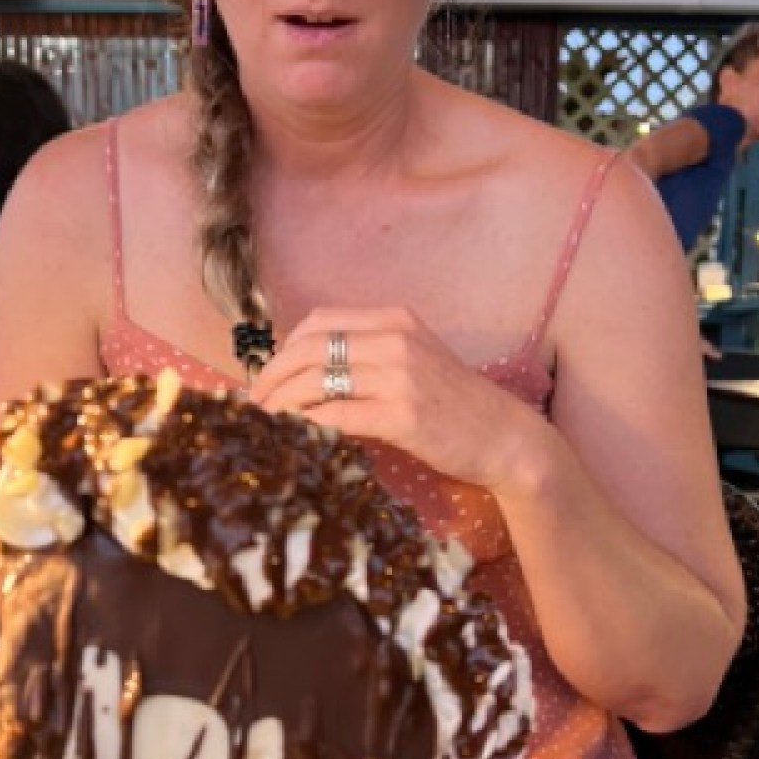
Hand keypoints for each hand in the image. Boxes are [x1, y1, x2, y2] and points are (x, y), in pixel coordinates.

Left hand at [248, 307, 542, 495]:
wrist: (505, 438)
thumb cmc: (455, 406)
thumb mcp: (414, 362)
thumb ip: (369, 357)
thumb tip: (308, 374)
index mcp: (395, 320)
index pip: (319, 322)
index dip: (283, 350)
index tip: (267, 377)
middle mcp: (395, 339)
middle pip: (308, 348)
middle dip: (271, 377)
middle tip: (253, 405)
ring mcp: (400, 375)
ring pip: (316, 380)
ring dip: (281, 403)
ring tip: (265, 424)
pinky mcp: (402, 414)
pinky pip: (336, 415)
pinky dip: (307, 425)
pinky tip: (295, 436)